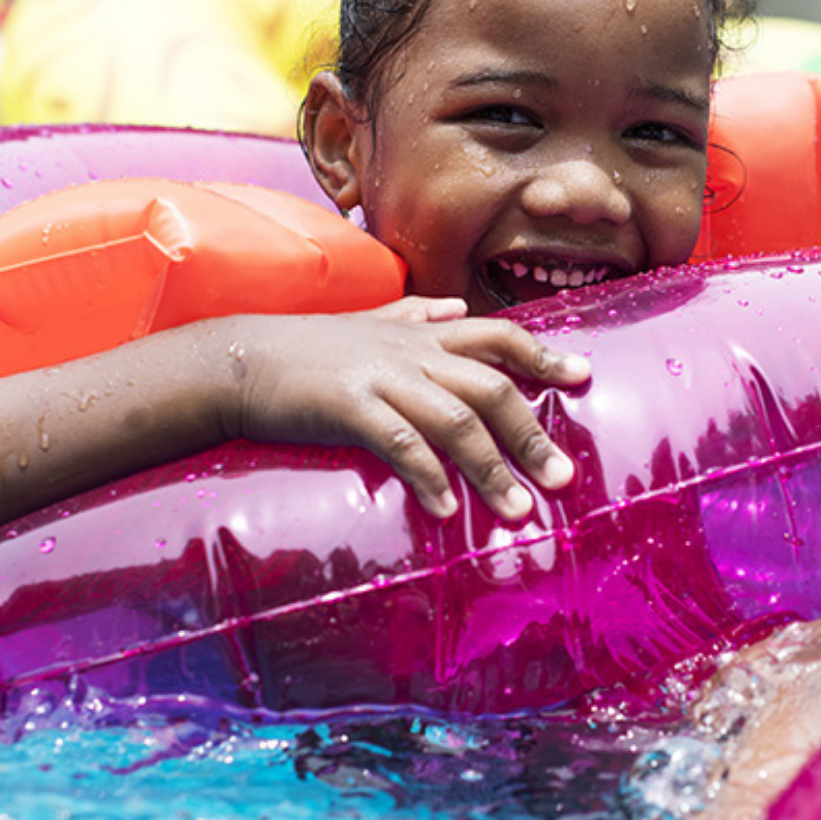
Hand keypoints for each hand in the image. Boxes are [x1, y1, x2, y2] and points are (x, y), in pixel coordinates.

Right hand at [223, 299, 592, 521]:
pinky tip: (444, 511)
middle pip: (492, 388)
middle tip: (562, 478)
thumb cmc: (306, 348)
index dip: (543, 355)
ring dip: (492, 470)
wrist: (237, 358)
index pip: (498, 336)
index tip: (583, 376)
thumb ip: (417, 314)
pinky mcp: (350, 407)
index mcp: (422, 334)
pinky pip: (402, 444)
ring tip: (518, 512)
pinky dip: (429, 478)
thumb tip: (456, 307)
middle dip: (532, 435)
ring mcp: (382, 378)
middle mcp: (412, 353)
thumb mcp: (367, 322)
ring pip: (457, 421)